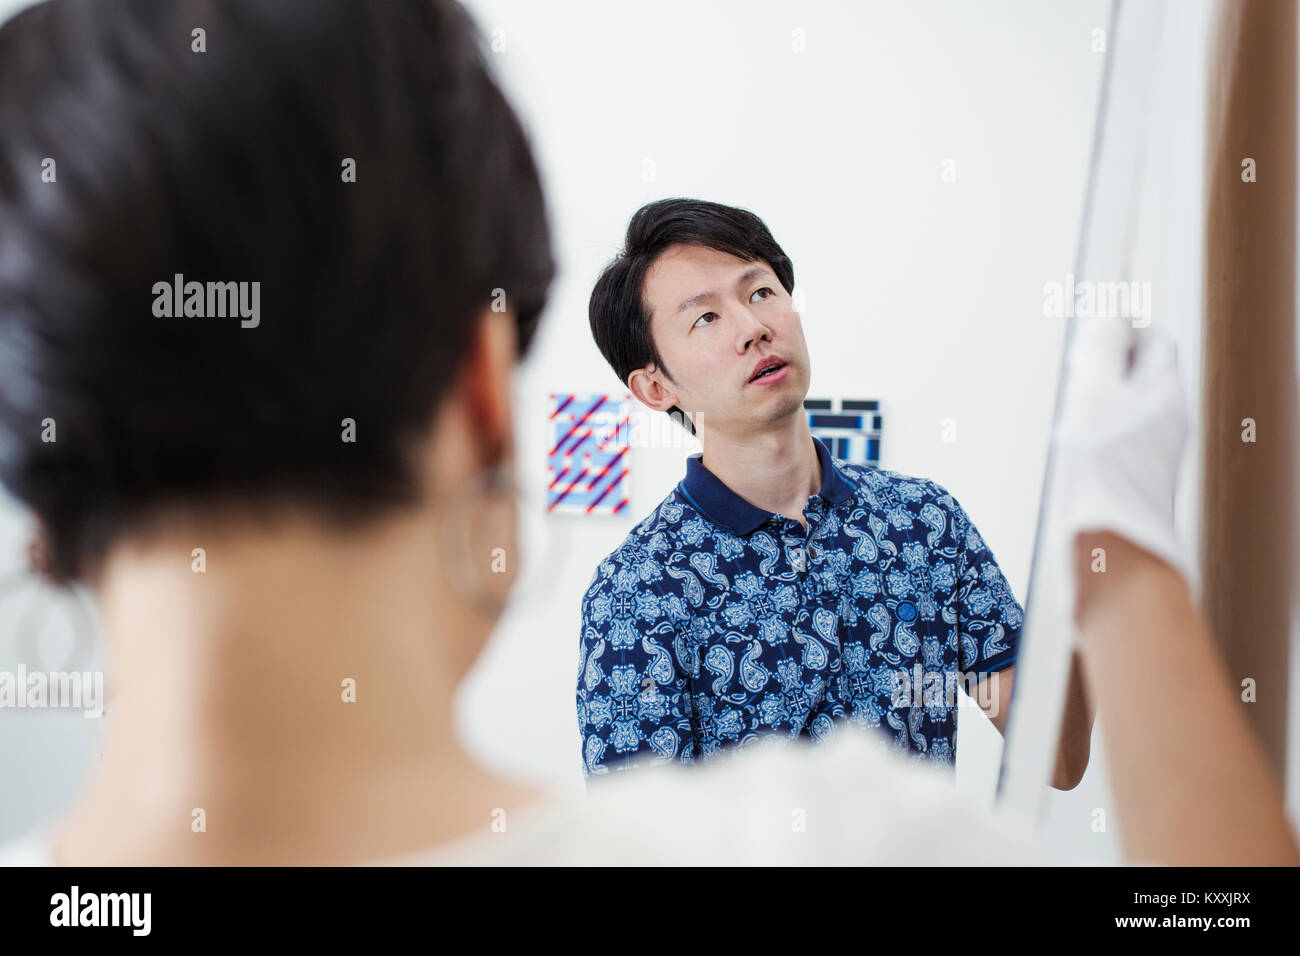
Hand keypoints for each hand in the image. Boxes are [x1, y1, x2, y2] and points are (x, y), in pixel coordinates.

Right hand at [1052, 317, 1189, 595]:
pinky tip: (1066, 456)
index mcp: (1165, 397)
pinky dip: (1084, 441)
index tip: (1088, 330)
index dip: (1121, 329)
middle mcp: (1163, 425)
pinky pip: (1106, 446)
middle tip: (1072, 377)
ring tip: (1066, 420)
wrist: (1109, 554)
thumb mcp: (1095, 396)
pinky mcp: (1124, 483)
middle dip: (1098, 370)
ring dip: (1087, 408)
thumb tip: (1108, 317)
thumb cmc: (1105, 479)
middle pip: (1133, 376)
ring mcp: (1145, 456)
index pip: (1153, 342)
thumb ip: (1101, 351)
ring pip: (1116, 413)